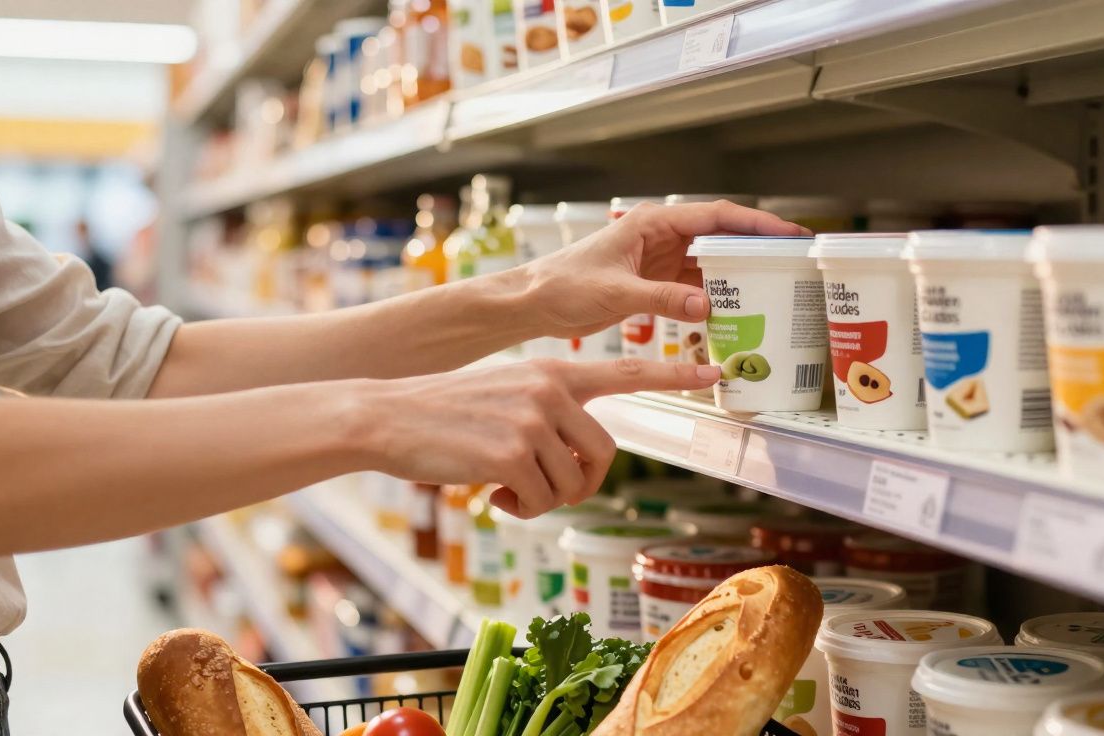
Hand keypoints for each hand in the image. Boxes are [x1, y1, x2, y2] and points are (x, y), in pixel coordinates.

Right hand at [361, 358, 720, 517]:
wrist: (389, 416)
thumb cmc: (447, 413)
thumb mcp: (508, 394)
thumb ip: (550, 412)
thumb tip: (580, 460)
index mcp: (554, 370)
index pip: (625, 370)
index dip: (673, 375)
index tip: (714, 371)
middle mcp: (550, 389)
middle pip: (604, 454)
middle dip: (581, 483)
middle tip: (543, 490)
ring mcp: (533, 419)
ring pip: (571, 483)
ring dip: (543, 499)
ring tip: (507, 489)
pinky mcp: (512, 452)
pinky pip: (541, 500)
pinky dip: (521, 510)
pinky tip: (492, 496)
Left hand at [523, 201, 806, 337]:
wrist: (534, 302)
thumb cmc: (563, 284)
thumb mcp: (616, 291)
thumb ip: (661, 299)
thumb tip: (707, 306)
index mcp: (653, 223)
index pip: (716, 217)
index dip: (756, 225)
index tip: (789, 235)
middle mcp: (661, 236)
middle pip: (721, 237)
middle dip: (757, 247)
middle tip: (794, 262)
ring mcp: (659, 259)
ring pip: (710, 263)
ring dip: (738, 275)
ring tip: (775, 287)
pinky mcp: (654, 283)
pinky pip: (695, 286)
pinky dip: (716, 297)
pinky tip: (736, 311)